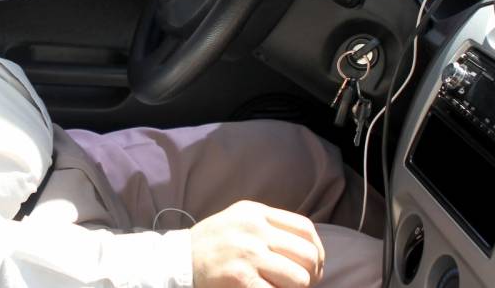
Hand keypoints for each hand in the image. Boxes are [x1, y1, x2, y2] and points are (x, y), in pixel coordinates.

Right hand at [191, 201, 324, 287]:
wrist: (177, 262)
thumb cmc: (211, 245)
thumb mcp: (238, 221)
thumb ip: (269, 226)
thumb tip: (308, 247)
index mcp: (255, 212)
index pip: (305, 229)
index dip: (317, 251)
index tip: (314, 266)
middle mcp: (254, 229)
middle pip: (307, 254)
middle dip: (311, 275)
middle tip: (301, 284)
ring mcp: (248, 254)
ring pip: (299, 278)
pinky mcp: (241, 278)